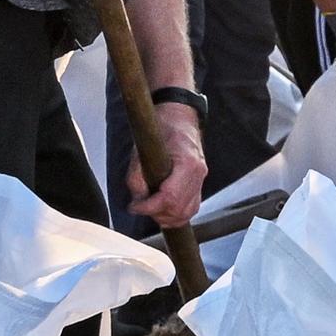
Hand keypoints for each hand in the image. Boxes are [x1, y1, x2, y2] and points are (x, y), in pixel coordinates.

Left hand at [127, 111, 205, 230]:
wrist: (180, 118)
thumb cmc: (161, 129)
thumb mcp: (141, 150)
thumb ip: (137, 178)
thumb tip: (137, 201)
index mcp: (187, 164)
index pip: (170, 197)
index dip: (149, 207)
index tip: (133, 206)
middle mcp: (198, 173)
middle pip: (179, 209)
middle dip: (157, 214)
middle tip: (140, 208)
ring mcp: (201, 179)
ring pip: (187, 212)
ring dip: (167, 217)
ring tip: (150, 209)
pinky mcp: (199, 183)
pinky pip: (191, 207)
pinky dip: (177, 213)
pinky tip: (163, 209)